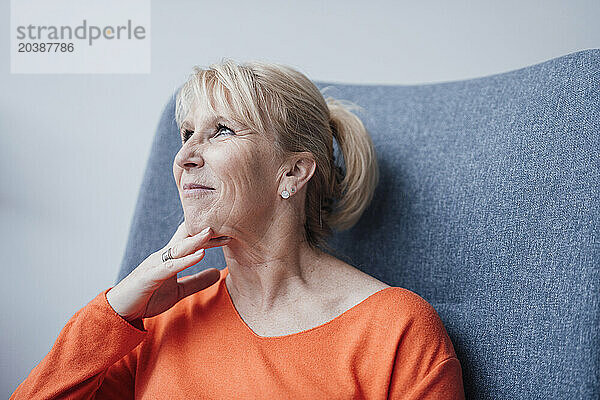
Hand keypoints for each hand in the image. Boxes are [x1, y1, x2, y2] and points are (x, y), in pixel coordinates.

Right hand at [106, 222, 230, 322]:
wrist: (120, 312)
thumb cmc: (147, 298)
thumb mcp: (179, 290)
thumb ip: (197, 281)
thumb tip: (218, 273)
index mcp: (169, 257)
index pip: (191, 240)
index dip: (208, 235)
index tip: (228, 231)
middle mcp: (162, 256)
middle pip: (186, 239)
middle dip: (204, 232)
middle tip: (226, 223)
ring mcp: (155, 265)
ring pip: (178, 248)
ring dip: (195, 240)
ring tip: (211, 232)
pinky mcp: (149, 277)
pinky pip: (169, 267)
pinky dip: (185, 260)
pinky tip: (199, 255)